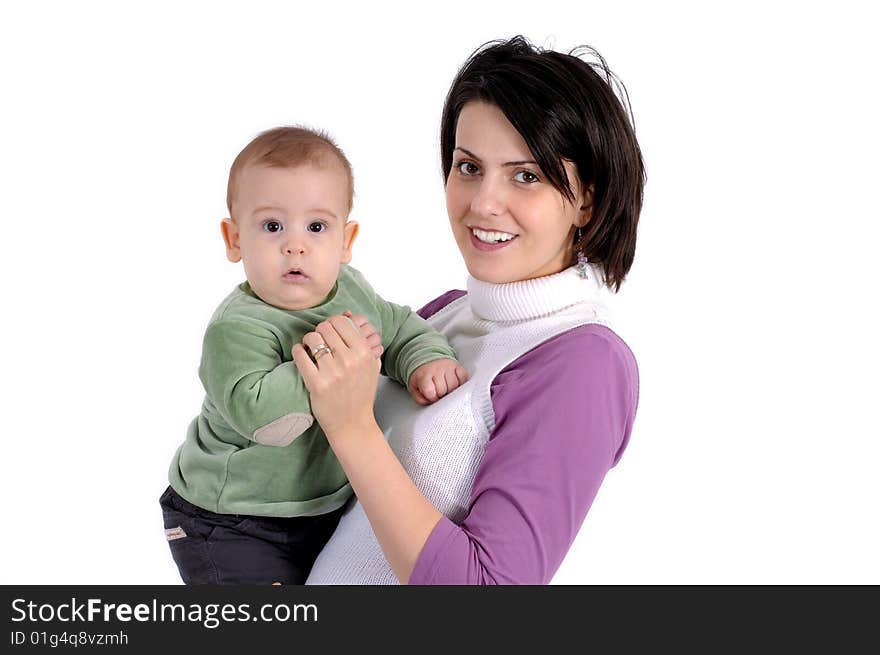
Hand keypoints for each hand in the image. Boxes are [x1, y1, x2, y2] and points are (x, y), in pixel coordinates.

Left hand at [291, 314, 381, 440]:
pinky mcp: (316, 383)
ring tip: (309, 348)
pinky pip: (300, 355)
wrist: (353, 423)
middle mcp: (350, 361)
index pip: (342, 322)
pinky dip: (298, 351)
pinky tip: (301, 355)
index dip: (332, 324)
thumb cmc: (361, 393)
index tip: (329, 332)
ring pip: (312, 338)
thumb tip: (346, 314)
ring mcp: (333, 372)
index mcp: (364, 353)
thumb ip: (363, 340)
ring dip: (308, 340)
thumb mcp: (371, 365)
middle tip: (318, 340)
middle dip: (319, 331)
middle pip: (325, 327)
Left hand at [408, 358, 468, 404]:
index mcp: (424, 375)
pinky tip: (455, 384)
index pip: (430, 392)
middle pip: (443, 390)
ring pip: (455, 386)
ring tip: (446, 388)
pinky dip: (461, 383)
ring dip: (451, 390)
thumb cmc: (423, 376)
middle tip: (439, 392)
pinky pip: (464, 377)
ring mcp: (448, 367)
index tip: (432, 397)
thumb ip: (420, 398)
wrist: (428, 360)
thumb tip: (430, 403)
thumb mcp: (415, 388)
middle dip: (441, 395)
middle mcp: (437, 369)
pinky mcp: (457, 365)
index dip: (432, 398)